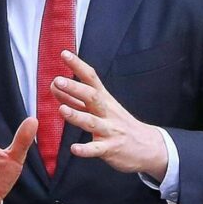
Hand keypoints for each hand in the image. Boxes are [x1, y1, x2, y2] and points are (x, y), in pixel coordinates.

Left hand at [51, 51, 167, 180]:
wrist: (148, 146)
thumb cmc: (119, 123)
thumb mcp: (101, 108)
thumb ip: (76, 99)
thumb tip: (54, 86)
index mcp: (104, 99)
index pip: (91, 78)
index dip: (78, 65)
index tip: (64, 53)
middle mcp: (107, 112)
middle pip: (92, 96)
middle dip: (75, 88)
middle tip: (58, 80)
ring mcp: (110, 130)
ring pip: (92, 122)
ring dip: (77, 116)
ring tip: (62, 110)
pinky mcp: (110, 148)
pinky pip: (97, 149)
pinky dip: (85, 150)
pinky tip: (74, 149)